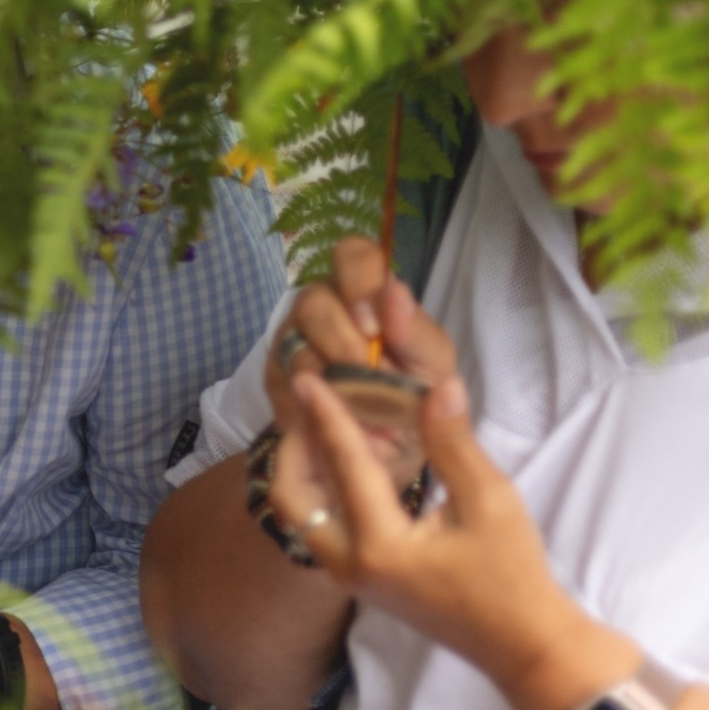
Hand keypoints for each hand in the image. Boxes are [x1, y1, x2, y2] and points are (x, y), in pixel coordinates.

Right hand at [264, 238, 458, 503]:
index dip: (358, 283)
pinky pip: (281, 382)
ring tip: (354, 401)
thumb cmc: (415, 400)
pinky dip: (310, 400)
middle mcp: (325, 308)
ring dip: (326, 374)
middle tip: (363, 372)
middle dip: (341, 339)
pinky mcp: (275, 379)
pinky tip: (332, 411)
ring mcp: (293, 341)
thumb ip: (416, 332)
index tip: (375, 328)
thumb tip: (395, 291)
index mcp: (368, 294)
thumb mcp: (432, 369)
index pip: (353, 254)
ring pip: (293, 342)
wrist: (385, 455)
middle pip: (314, 299)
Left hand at [283, 369, 582, 689]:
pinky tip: (349, 460)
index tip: (309, 377)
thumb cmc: (513, 576)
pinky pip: (322, 526)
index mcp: (380, 546)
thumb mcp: (490, 503)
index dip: (328, 415)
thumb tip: (439, 385)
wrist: (522, 644)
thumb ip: (454, 444)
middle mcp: (350, 564)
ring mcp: (350, 576)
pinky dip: (323, 489)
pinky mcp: (360, 579)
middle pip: (293, 497)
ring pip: (302, 514)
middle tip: (309, 406)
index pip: (345, 465)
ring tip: (325, 425)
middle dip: (294, 448)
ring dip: (304, 469)